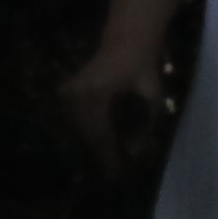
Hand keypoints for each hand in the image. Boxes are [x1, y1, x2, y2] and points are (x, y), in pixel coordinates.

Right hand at [56, 44, 163, 172]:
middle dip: (100, 152)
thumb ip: (144, 126)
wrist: (126, 44)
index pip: (100, 133)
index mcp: (97, 94)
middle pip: (87, 133)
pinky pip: (74, 118)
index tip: (114, 174)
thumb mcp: (152, 98)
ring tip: (106, 159)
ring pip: (78, 128)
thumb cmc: (143, 70)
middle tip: (112, 170)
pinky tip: (98, 141)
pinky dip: (85, 130)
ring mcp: (68, 91)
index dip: (107, 155)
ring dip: (92, 143)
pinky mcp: (65, 91)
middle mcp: (77, 93)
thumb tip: (134, 154)